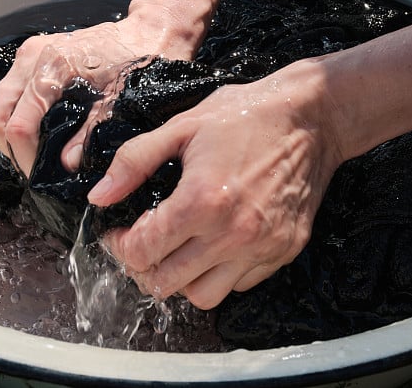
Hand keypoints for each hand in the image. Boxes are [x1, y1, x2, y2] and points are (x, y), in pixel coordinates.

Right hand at [0, 3, 201, 176]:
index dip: (26, 158)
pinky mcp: (32, 59)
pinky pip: (9, 98)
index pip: (16, 125)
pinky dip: (17, 119)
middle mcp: (31, 59)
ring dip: (10, 136)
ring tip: (39, 155)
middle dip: (9, 150)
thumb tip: (65, 164)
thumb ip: (90, 132)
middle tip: (36, 169)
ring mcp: (28, 57)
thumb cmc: (141, 61)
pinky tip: (42, 134)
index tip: (43, 177)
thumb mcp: (120, 101)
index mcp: (50, 67)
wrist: (151, 29)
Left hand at [87, 60, 345, 308]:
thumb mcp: (181, 126)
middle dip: (142, 266)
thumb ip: (134, 161)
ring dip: (180, 278)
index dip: (118, 244)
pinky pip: (239, 284)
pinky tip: (214, 244)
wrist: (312, 117)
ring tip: (177, 249)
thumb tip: (99, 196)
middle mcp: (233, 234)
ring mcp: (262, 247)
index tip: (118, 231)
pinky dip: (219, 273)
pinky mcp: (284, 251)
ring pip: (202, 296)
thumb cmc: (246, 114)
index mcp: (202, 201)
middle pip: (165, 283)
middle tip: (141, 242)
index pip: (141, 251)